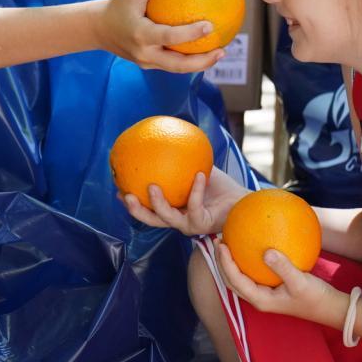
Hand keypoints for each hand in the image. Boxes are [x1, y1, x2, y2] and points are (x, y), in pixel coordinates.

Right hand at [99, 0, 223, 73]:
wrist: (99, 29)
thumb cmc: (119, 5)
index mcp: (140, 35)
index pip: (169, 37)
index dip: (190, 34)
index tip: (210, 25)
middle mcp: (144, 53)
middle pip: (177, 65)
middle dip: (202, 62)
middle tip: (222, 50)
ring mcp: (146, 62)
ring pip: (177, 68)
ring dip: (200, 64)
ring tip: (219, 52)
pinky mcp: (148, 65)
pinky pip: (172, 64)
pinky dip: (189, 59)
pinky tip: (204, 48)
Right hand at [123, 169, 246, 235]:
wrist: (242, 199)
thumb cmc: (220, 185)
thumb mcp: (197, 167)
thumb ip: (181, 159)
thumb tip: (164, 137)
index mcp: (174, 210)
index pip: (148, 210)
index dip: (133, 204)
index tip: (119, 191)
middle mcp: (179, 220)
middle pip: (151, 219)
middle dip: (136, 210)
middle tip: (125, 195)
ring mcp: (190, 224)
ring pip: (168, 218)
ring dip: (158, 203)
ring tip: (151, 186)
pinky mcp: (204, 223)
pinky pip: (196, 206)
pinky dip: (196, 189)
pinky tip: (198, 174)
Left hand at [214, 243, 346, 328]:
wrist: (329, 308)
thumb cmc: (315, 297)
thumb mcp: (300, 281)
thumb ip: (283, 267)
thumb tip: (266, 251)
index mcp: (260, 299)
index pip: (234, 280)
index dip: (224, 263)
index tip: (221, 244)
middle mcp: (258, 298)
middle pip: (231, 280)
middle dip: (221, 262)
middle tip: (218, 241)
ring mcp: (264, 294)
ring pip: (240, 278)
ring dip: (231, 263)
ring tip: (228, 243)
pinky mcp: (271, 289)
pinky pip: (254, 274)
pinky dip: (247, 262)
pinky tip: (252, 247)